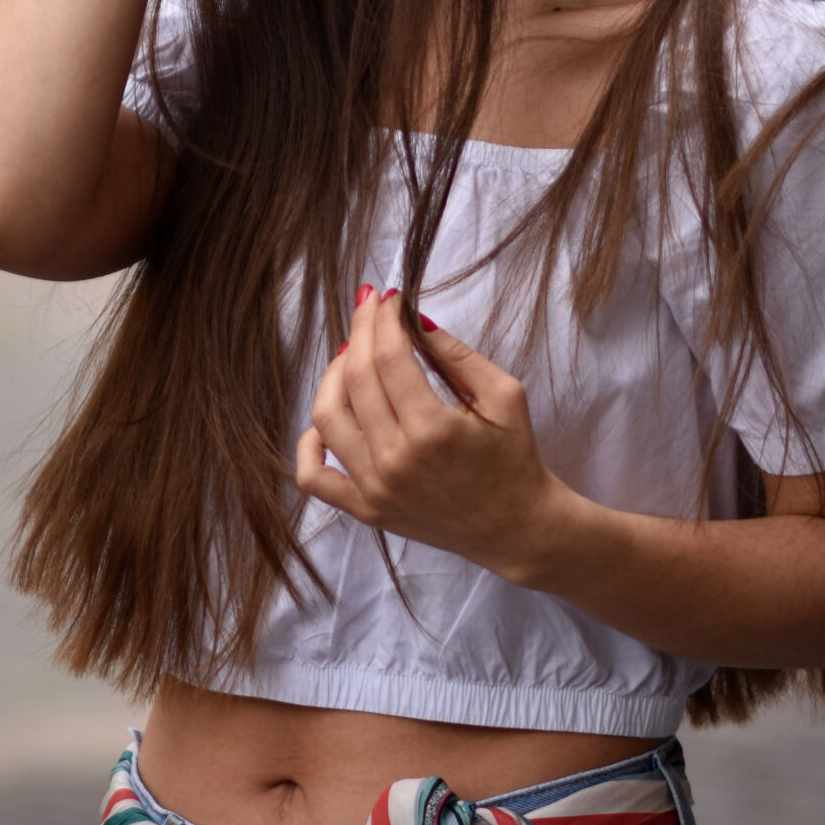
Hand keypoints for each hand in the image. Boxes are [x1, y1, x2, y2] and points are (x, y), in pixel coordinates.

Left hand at [294, 290, 570, 584]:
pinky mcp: (366, 511)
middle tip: (370, 306)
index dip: (383, 318)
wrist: (516, 527)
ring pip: (327, 417)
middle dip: (360, 330)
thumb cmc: (514, 457)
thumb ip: (456, 354)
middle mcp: (395, 461)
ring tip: (352, 353)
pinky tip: (330, 417)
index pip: (388, 356)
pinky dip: (308, 444)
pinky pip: (314, 477)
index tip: (388, 297)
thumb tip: (413, 317)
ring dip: (332, 375)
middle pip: (356, 378)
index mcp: (432, 430)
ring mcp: (374, 489)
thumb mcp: (503, 394)